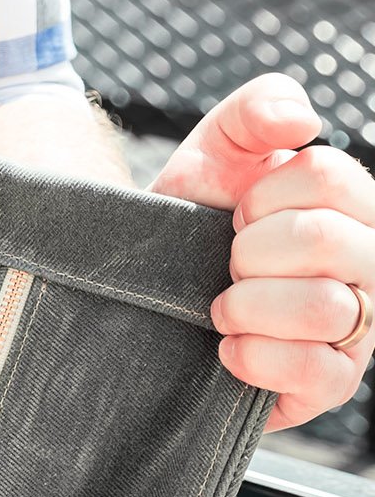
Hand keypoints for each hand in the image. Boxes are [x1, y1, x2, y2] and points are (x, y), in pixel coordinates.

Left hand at [149, 74, 374, 429]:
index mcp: (353, 205)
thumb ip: (256, 111)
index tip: (236, 214)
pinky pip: (316, 373)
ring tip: (222, 307)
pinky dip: (254, 357)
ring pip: (323, 307)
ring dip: (247, 304)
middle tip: (227, 264)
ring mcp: (360, 327)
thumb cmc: (192, 219)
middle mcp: (370, 265)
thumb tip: (301, 120)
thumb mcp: (215, 151)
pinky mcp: (333, 384)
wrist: (145, 289)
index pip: (328, 177)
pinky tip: (227, 348)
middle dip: (248, 250)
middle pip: (323, 240)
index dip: (261, 194)